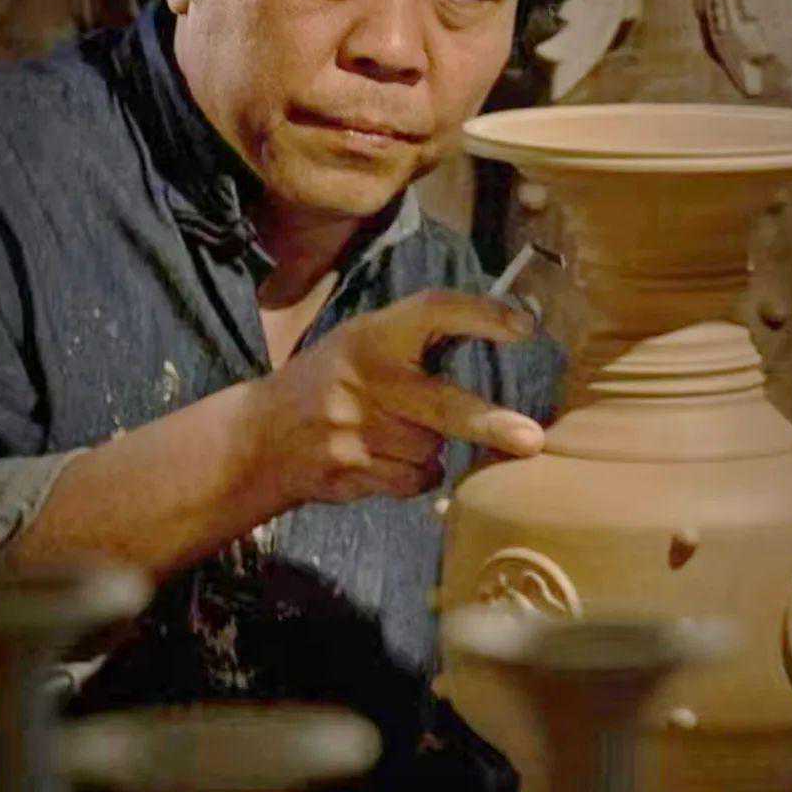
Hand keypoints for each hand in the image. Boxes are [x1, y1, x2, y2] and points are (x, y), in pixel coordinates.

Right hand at [253, 290, 544, 507]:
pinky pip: (413, 480)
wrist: (261, 436)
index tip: (524, 328)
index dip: (480, 315)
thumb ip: (417, 340)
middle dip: (489, 424)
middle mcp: (365, 380)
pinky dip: (414, 475)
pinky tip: (384, 459)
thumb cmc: (329, 381)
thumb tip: (508, 332)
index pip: (433, 311)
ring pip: (430, 449)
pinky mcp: (352, 472)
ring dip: (429, 447)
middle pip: (442, 405)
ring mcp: (356, 431)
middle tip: (530, 440)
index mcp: (371, 336)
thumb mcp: (361, 342)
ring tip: (395, 433)